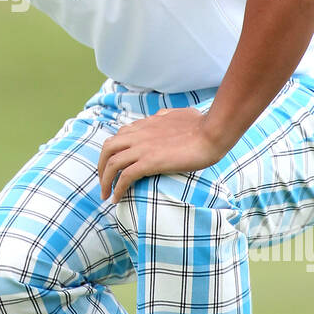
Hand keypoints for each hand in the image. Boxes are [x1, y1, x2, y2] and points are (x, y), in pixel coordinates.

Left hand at [98, 107, 225, 203]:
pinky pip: (125, 177)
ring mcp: (142, 148)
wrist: (211, 132)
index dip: (112, 152)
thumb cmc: (201, 124)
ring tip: (106, 195)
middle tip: (103, 182)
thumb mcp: (177, 114)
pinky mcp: (149, 162)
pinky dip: (117, 188)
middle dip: (101, 166)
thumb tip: (160, 116)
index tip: (113, 166)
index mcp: (145, 124)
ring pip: (111, 163)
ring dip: (105, 181)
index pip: (119, 136)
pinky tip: (117, 199)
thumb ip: (165, 116)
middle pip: (107, 149)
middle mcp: (139, 135)